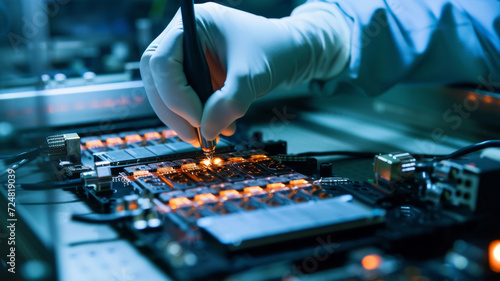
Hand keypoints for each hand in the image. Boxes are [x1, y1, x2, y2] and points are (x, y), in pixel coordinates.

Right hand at [140, 2, 349, 144]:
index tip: (199, 119)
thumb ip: (229, 103)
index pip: (163, 61)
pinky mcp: (196, 73)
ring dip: (183, 118)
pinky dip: (195, 116)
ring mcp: (188, 56)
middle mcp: (184, 37)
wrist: (292, 51)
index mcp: (193, 23)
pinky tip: (215, 126)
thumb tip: (206, 130)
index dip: (176, 95)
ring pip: (165, 91)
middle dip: (174, 111)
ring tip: (211, 134)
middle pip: (157, 78)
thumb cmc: (274, 49)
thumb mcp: (252, 76)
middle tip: (196, 135)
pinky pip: (182, 98)